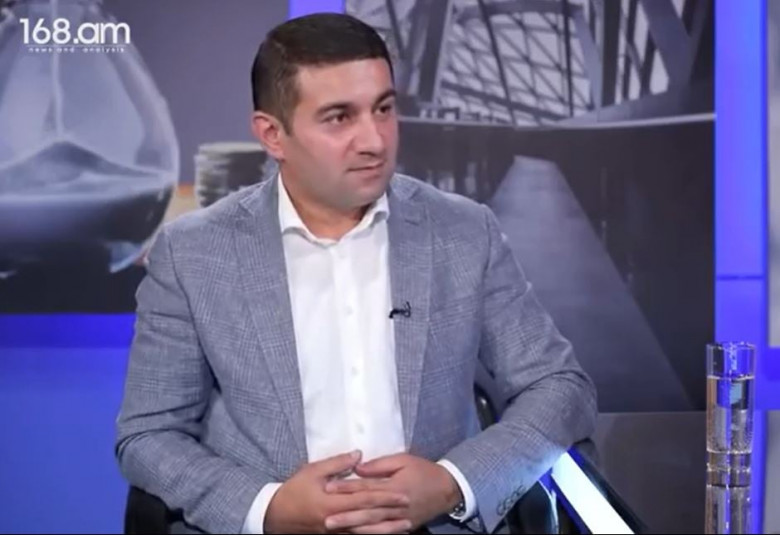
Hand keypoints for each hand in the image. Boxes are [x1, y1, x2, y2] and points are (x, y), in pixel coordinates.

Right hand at [264, 450, 410, 533]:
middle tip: (410, 509)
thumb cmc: (294, 491)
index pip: (366, 499)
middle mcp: (337, 521)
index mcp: (333, 502)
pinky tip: (385, 533)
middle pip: (370, 517)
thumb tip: (358, 455)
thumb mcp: (313, 471)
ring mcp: (336, 532)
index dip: (386, 497)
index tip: (404, 494)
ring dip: (386, 529)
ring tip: (405, 526)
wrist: (276, 516)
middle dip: (391, 513)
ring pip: (366, 532)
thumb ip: (337, 464)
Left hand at [324, 454, 462, 532]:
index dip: (346, 488)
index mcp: (394, 485)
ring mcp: (400, 519)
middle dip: (345, 515)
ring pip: (373, 525)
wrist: (447, 489)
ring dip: (353, 527)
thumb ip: (380, 465)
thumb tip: (358, 467)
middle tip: (326, 519)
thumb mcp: (403, 459)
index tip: (328, 488)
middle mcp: (395, 505)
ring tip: (335, 529)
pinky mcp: (403, 526)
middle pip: (367, 511)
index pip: (366, 487)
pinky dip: (370, 534)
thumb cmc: (423, 470)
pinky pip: (384, 532)